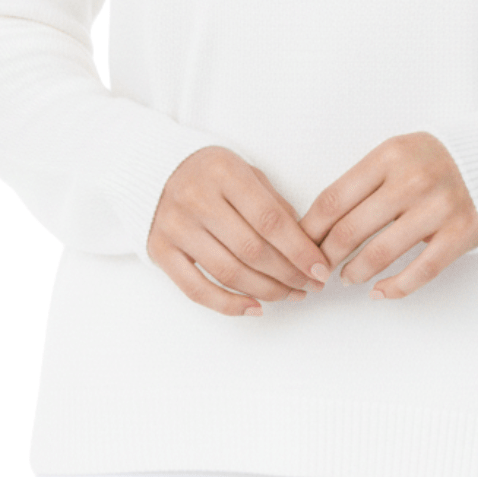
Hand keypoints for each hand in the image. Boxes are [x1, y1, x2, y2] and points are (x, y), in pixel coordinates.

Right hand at [147, 145, 332, 316]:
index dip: (299, 250)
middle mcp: (197, 198)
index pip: (270, 220)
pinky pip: (197, 290)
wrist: (156, 169)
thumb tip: (306, 245)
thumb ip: (274, 204)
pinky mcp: (160, 251)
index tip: (321, 269)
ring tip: (291, 295)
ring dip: (266, 291)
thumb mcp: (246, 172)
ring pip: (229, 273)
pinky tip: (255, 307)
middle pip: (252, 250)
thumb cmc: (212, 173)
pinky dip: (228, 305)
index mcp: (224, 172)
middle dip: (288, 274)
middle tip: (311, 286)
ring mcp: (176, 226)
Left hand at [297, 132, 477, 300]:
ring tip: (346, 277)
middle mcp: (412, 180)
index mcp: (389, 156)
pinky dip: (394, 288)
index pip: (334, 199)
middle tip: (317, 268)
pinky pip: (419, 272)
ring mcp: (438, 207)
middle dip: (326, 256)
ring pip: (380, 254)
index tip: (299, 245)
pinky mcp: (460, 234)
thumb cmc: (431, 161)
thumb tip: (316, 224)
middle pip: (351, 229)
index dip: (310, 229)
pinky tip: (378, 292)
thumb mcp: (395, 155)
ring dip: (355, 273)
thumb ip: (363, 182)